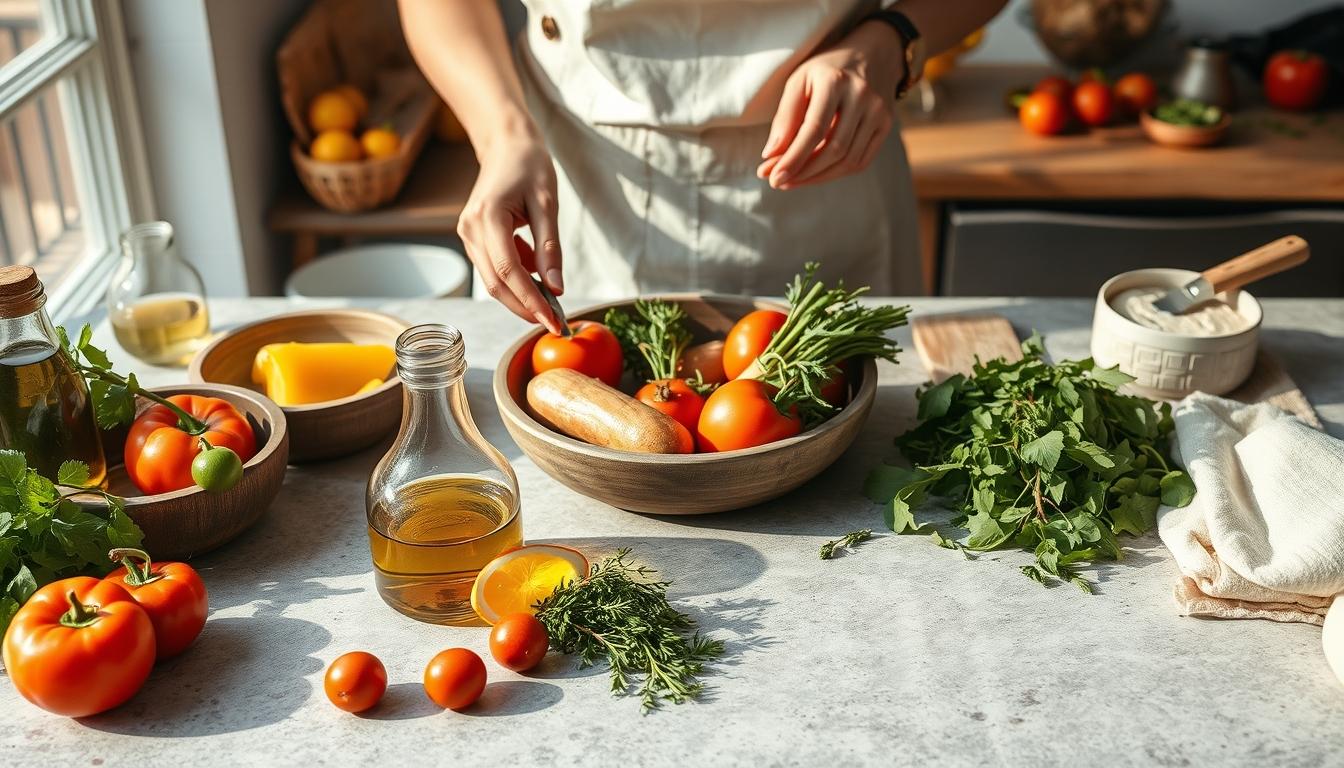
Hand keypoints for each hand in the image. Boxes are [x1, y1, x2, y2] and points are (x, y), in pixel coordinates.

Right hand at [457, 127, 564, 332]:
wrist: (506, 144)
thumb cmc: (529, 166)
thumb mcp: (547, 205)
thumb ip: (550, 249)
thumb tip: (556, 289)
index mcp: (488, 217)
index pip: (509, 272)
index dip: (531, 301)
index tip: (553, 321)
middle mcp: (470, 229)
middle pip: (496, 284)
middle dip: (526, 307)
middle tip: (555, 323)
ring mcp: (467, 234)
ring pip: (493, 280)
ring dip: (522, 293)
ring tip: (550, 290)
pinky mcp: (472, 237)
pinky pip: (493, 268)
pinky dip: (516, 276)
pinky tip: (533, 264)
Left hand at [757, 20, 904, 189]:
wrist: (870, 54)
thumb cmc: (825, 71)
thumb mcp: (799, 82)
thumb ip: (785, 118)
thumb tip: (771, 156)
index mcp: (835, 81)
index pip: (814, 130)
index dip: (793, 158)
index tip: (773, 178)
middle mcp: (862, 96)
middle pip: (833, 149)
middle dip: (803, 172)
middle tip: (779, 182)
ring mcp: (879, 111)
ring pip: (848, 160)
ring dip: (817, 177)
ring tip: (793, 180)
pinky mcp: (886, 125)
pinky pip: (861, 161)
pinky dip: (836, 174)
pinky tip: (816, 174)